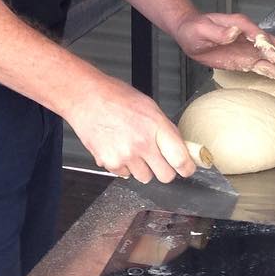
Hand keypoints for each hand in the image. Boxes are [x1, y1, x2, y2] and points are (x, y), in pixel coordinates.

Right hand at [65, 71, 195, 183]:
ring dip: (143, 168)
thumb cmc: (117, 97)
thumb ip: (165, 128)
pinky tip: (119, 148)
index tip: (188, 169)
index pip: (180, 159)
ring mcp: (125, 156)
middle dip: (165, 170)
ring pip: (144, 178)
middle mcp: (142, 143)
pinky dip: (124, 166)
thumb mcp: (149, 106)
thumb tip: (180, 146)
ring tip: (133, 148)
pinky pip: (125, 175)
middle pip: (165, 176)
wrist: (86, 99)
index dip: (187, 168)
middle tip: (160, 159)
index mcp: (156, 125)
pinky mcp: (110, 163)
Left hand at [174, 12, 274, 83]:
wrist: (190, 33)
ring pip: (271, 57)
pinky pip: (263, 66)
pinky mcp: (246, 60)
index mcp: (240, 24)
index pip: (257, 34)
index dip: (266, 45)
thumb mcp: (202, 29)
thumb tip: (233, 32)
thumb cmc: (195, 28)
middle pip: (271, 44)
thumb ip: (218, 32)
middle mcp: (249, 35)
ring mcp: (249, 48)